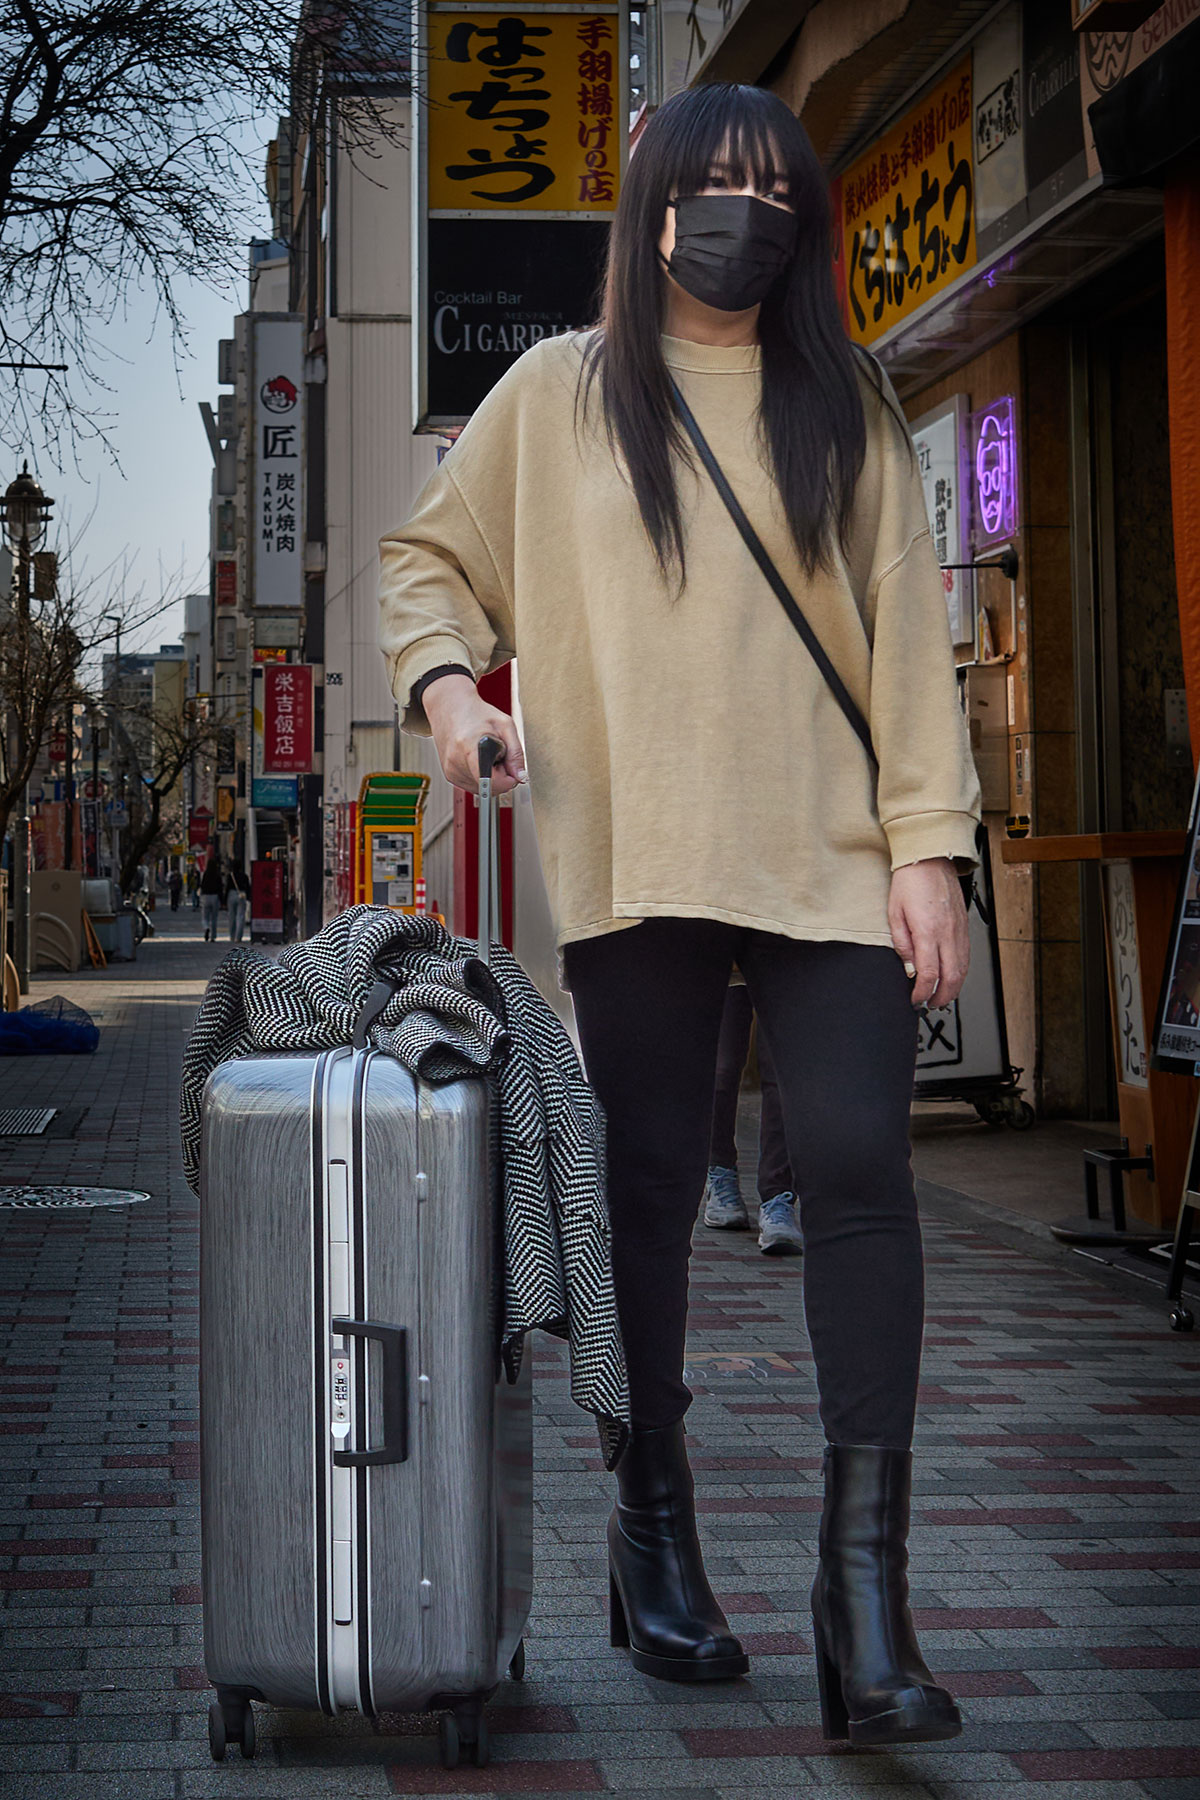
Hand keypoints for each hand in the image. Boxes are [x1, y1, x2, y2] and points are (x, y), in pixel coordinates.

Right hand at [422, 672, 526, 794]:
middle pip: (488, 787)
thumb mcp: (505, 725)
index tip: (511, 771)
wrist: (450, 707)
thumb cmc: (475, 713)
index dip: (506, 781)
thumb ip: (516, 753)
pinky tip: (478, 759)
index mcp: (468, 748)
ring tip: (487, 755)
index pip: (490, 782)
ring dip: (490, 777)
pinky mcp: (449, 775)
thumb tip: (520, 776)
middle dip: (500, 776)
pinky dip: (480, 776)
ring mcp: (450, 770)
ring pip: (482, 789)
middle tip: (498, 755)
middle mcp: (455, 762)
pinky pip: (473, 785)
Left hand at [888, 857, 968, 1009]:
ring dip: (953, 988)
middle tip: (929, 1004)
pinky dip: (960, 972)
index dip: (922, 992)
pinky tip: (951, 976)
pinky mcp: (965, 926)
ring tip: (941, 996)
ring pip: (963, 969)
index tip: (915, 1000)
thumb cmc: (910, 881)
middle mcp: (948, 933)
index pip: (929, 974)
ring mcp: (959, 930)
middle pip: (951, 978)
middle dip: (941, 997)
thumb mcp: (894, 914)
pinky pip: (966, 956)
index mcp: (929, 931)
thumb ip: (902, 944)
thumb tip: (910, 968)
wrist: (930, 858)